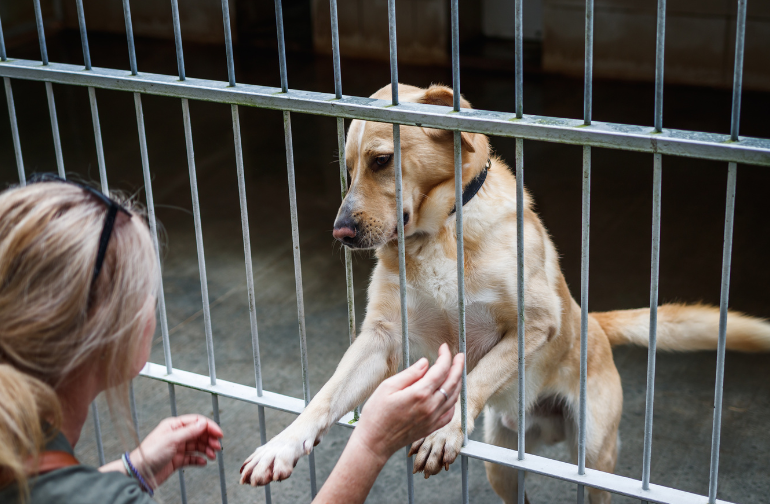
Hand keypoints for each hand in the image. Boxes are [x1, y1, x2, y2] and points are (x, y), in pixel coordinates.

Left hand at [131, 415, 222, 486]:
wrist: (139, 473)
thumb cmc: (148, 454)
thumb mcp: (171, 440)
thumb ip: (189, 431)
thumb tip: (203, 423)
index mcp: (173, 426)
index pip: (196, 422)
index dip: (209, 426)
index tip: (218, 433)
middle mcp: (176, 435)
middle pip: (198, 434)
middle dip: (209, 439)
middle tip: (217, 446)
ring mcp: (177, 448)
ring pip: (197, 446)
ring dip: (206, 449)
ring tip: (212, 455)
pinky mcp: (176, 460)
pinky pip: (192, 458)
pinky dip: (199, 459)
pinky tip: (203, 461)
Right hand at [353, 343, 464, 464]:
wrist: (374, 442)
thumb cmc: (376, 413)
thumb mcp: (388, 387)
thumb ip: (410, 374)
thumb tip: (426, 362)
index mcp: (419, 393)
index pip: (440, 370)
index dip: (445, 356)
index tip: (444, 347)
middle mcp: (430, 406)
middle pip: (452, 382)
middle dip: (457, 366)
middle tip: (459, 355)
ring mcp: (433, 418)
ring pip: (454, 397)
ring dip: (458, 381)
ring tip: (457, 371)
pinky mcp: (432, 428)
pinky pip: (450, 412)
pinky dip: (454, 400)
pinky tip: (450, 394)